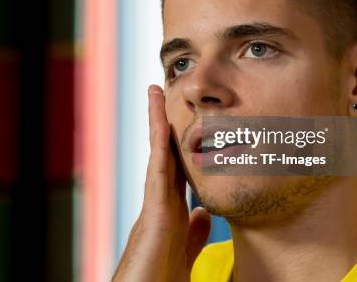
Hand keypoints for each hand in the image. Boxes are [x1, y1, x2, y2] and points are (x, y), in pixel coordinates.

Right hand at [112, 85, 210, 281]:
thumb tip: (203, 213)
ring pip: (157, 156)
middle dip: (164, 124)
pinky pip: (157, 174)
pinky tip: (163, 124)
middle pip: (165, 155)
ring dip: (157, 123)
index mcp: (169, 214)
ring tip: (155, 92)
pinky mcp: (153, 216)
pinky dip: (159, 147)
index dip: (179, 145)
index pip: (176, 170)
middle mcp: (159, 206)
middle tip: (161, 93)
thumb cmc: (159, 281)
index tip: (185, 123)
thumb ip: (193, 234)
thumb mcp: (185, 253)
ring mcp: (153, 209)